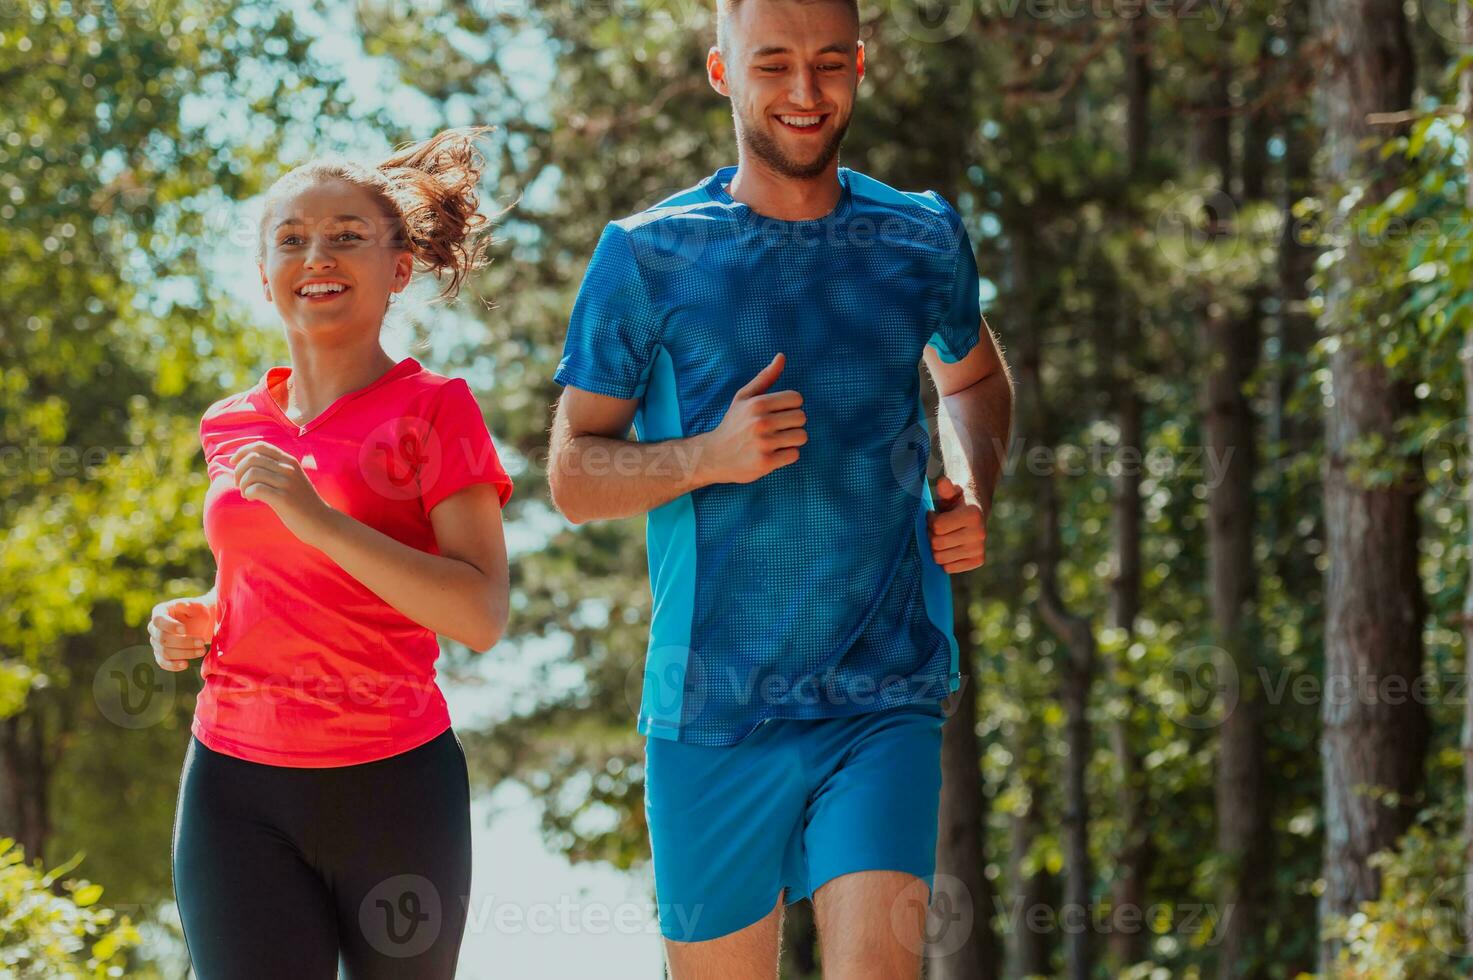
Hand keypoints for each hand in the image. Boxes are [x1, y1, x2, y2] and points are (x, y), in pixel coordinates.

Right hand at [149, 596, 213, 671]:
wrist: (201, 625)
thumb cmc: (198, 613)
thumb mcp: (198, 606)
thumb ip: (192, 605)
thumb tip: (183, 605)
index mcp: (160, 612)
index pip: (158, 620)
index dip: (169, 626)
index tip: (184, 629)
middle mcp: (154, 628)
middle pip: (163, 639)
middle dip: (183, 642)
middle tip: (201, 642)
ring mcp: (156, 642)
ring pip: (165, 652)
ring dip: (184, 654)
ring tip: (201, 651)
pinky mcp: (161, 655)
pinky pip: (163, 663)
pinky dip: (173, 666)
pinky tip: (186, 664)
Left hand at [228, 440, 334, 543]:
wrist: (322, 522)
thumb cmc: (302, 502)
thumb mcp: (292, 479)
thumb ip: (275, 468)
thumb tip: (245, 462)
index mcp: (289, 461)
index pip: (260, 446)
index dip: (242, 451)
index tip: (233, 462)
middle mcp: (289, 468)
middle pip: (252, 458)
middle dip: (238, 471)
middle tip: (240, 484)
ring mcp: (287, 483)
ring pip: (251, 473)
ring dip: (242, 484)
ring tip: (246, 493)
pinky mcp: (284, 498)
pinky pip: (256, 488)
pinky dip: (247, 493)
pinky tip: (251, 498)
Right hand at [697, 353, 806, 484]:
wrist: (714, 456)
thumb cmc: (733, 424)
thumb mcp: (744, 398)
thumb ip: (765, 377)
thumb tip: (782, 356)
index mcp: (757, 404)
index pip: (796, 399)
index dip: (791, 406)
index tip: (779, 413)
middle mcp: (761, 422)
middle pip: (801, 418)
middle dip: (792, 423)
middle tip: (777, 429)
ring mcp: (764, 443)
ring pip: (801, 436)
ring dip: (792, 440)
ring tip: (777, 441)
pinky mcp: (766, 462)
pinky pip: (794, 454)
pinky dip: (786, 455)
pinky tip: (773, 453)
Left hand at [928, 476, 986, 572]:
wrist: (975, 514)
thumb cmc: (957, 502)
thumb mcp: (950, 493)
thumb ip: (945, 489)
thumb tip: (942, 482)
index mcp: (973, 515)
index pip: (937, 527)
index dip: (930, 520)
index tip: (933, 514)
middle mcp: (980, 533)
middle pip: (937, 544)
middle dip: (931, 535)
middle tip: (936, 528)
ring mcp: (980, 549)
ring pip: (940, 559)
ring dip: (936, 549)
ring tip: (943, 537)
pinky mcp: (978, 561)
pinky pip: (949, 569)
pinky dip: (945, 560)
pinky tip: (950, 547)